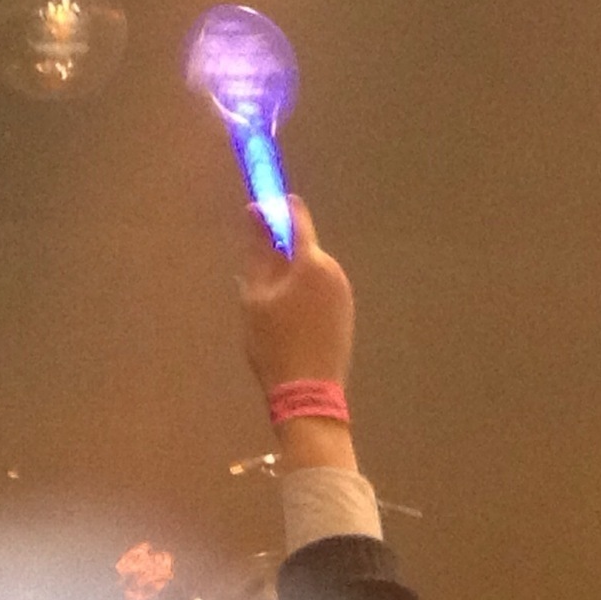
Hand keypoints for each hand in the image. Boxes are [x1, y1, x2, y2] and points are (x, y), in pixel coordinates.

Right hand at [238, 195, 353, 390]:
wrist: (308, 392)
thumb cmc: (274, 343)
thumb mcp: (255, 295)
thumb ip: (257, 250)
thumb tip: (255, 211)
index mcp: (312, 262)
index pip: (297, 217)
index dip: (276, 208)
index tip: (258, 207)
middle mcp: (334, 271)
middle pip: (302, 247)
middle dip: (279, 253)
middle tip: (254, 282)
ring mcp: (344, 292)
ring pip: (310, 270)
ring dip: (290, 277)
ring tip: (270, 311)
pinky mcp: (346, 311)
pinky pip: (320, 290)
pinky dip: (302, 294)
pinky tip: (288, 322)